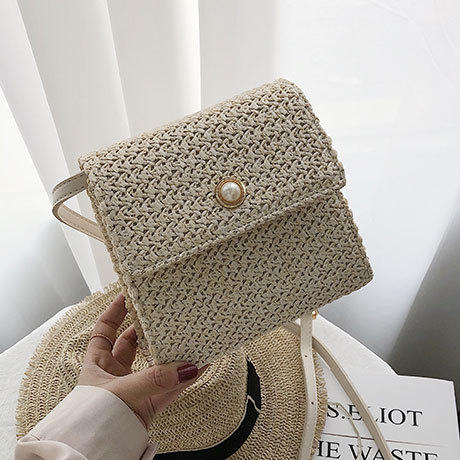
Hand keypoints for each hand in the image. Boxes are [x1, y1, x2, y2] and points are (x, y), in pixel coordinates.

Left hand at [77, 293, 208, 429]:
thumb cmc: (92, 421)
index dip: (115, 311)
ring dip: (171, 354)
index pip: (104, 330)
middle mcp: (115, 374)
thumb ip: (155, 378)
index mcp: (97, 364)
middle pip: (133, 343)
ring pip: (156, 365)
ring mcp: (133, 389)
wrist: (94, 455)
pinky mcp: (148, 406)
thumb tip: (189, 367)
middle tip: (164, 314)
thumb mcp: (122, 391)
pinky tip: (200, 366)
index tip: (129, 295)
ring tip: (188, 337)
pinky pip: (170, 387)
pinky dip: (185, 378)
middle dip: (148, 329)